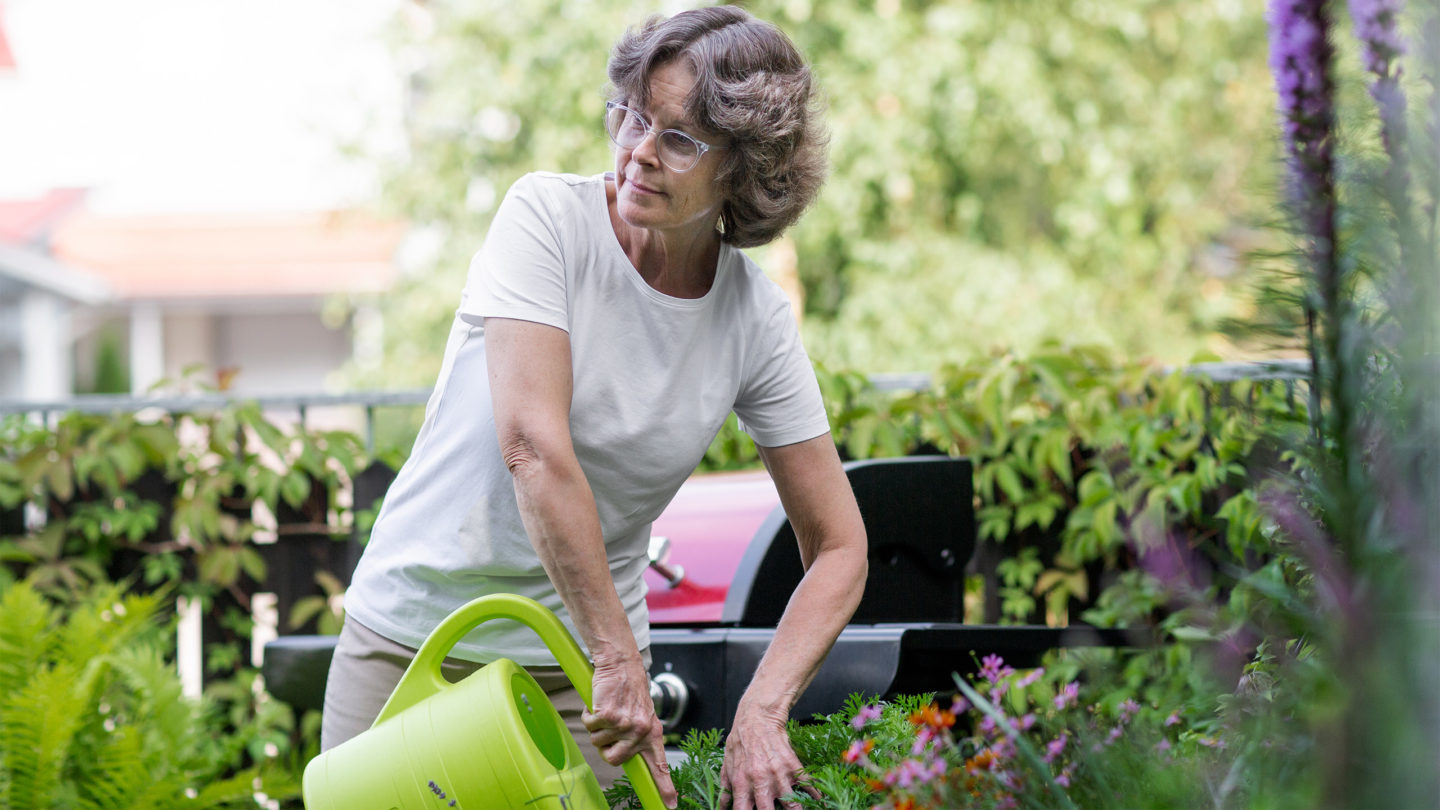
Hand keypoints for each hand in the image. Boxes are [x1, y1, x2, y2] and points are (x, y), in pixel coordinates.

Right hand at [584, 655, 677, 808]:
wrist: (622, 663)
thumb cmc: (630, 689)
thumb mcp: (642, 715)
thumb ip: (639, 737)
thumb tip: (633, 758)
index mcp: (652, 733)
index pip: (659, 767)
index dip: (664, 788)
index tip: (670, 806)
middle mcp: (641, 731)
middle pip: (613, 759)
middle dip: (605, 746)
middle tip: (609, 726)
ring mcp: (624, 725)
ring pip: (598, 741)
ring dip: (597, 726)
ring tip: (608, 707)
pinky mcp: (608, 716)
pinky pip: (590, 726)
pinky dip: (589, 714)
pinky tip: (600, 702)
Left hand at [720, 707, 816, 808]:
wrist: (757, 718)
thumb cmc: (740, 742)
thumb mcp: (726, 765)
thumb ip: (725, 789)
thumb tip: (722, 808)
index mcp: (741, 783)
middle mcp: (760, 781)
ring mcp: (779, 774)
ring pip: (792, 804)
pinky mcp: (794, 765)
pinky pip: (808, 785)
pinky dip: (815, 796)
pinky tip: (819, 801)